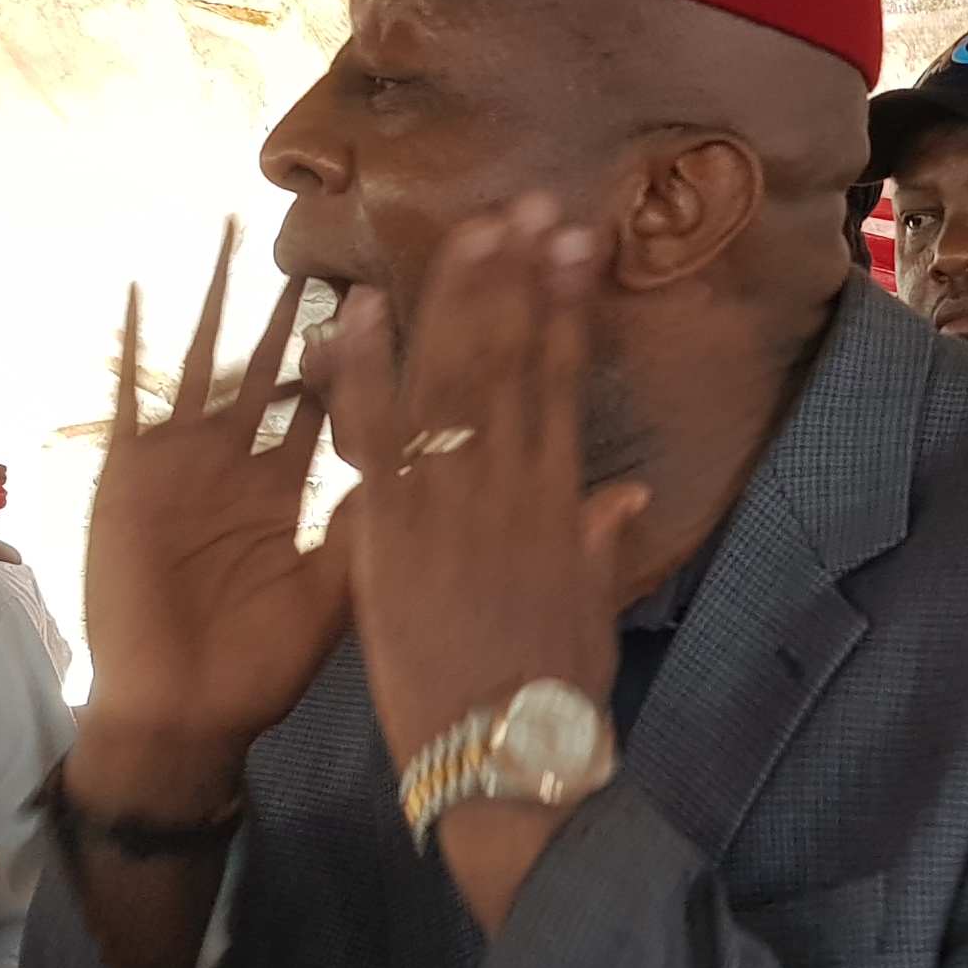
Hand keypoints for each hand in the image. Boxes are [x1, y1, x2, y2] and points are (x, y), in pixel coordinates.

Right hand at [77, 224, 346, 813]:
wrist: (187, 715)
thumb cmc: (261, 666)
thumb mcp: (337, 590)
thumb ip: (374, 526)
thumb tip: (441, 472)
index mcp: (293, 489)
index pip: (333, 399)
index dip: (361, 347)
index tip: (396, 289)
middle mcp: (241, 464)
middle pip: (274, 364)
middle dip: (298, 306)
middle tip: (332, 233)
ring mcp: (184, 465)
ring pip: (208, 363)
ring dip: (220, 301)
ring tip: (236, 233)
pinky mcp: (130, 477)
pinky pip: (130, 398)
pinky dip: (131, 346)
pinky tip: (138, 290)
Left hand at [326, 209, 648, 927]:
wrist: (503, 761)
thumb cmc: (552, 699)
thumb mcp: (590, 613)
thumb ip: (596, 543)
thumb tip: (619, 495)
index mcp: (561, 501)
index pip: (563, 379)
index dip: (567, 305)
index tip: (575, 245)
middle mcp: (508, 488)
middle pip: (511, 360)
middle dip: (518, 278)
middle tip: (524, 205)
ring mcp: (446, 507)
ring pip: (449, 380)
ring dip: (455, 299)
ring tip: (465, 231)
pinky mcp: (386, 536)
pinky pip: (366, 437)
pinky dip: (358, 371)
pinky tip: (349, 311)